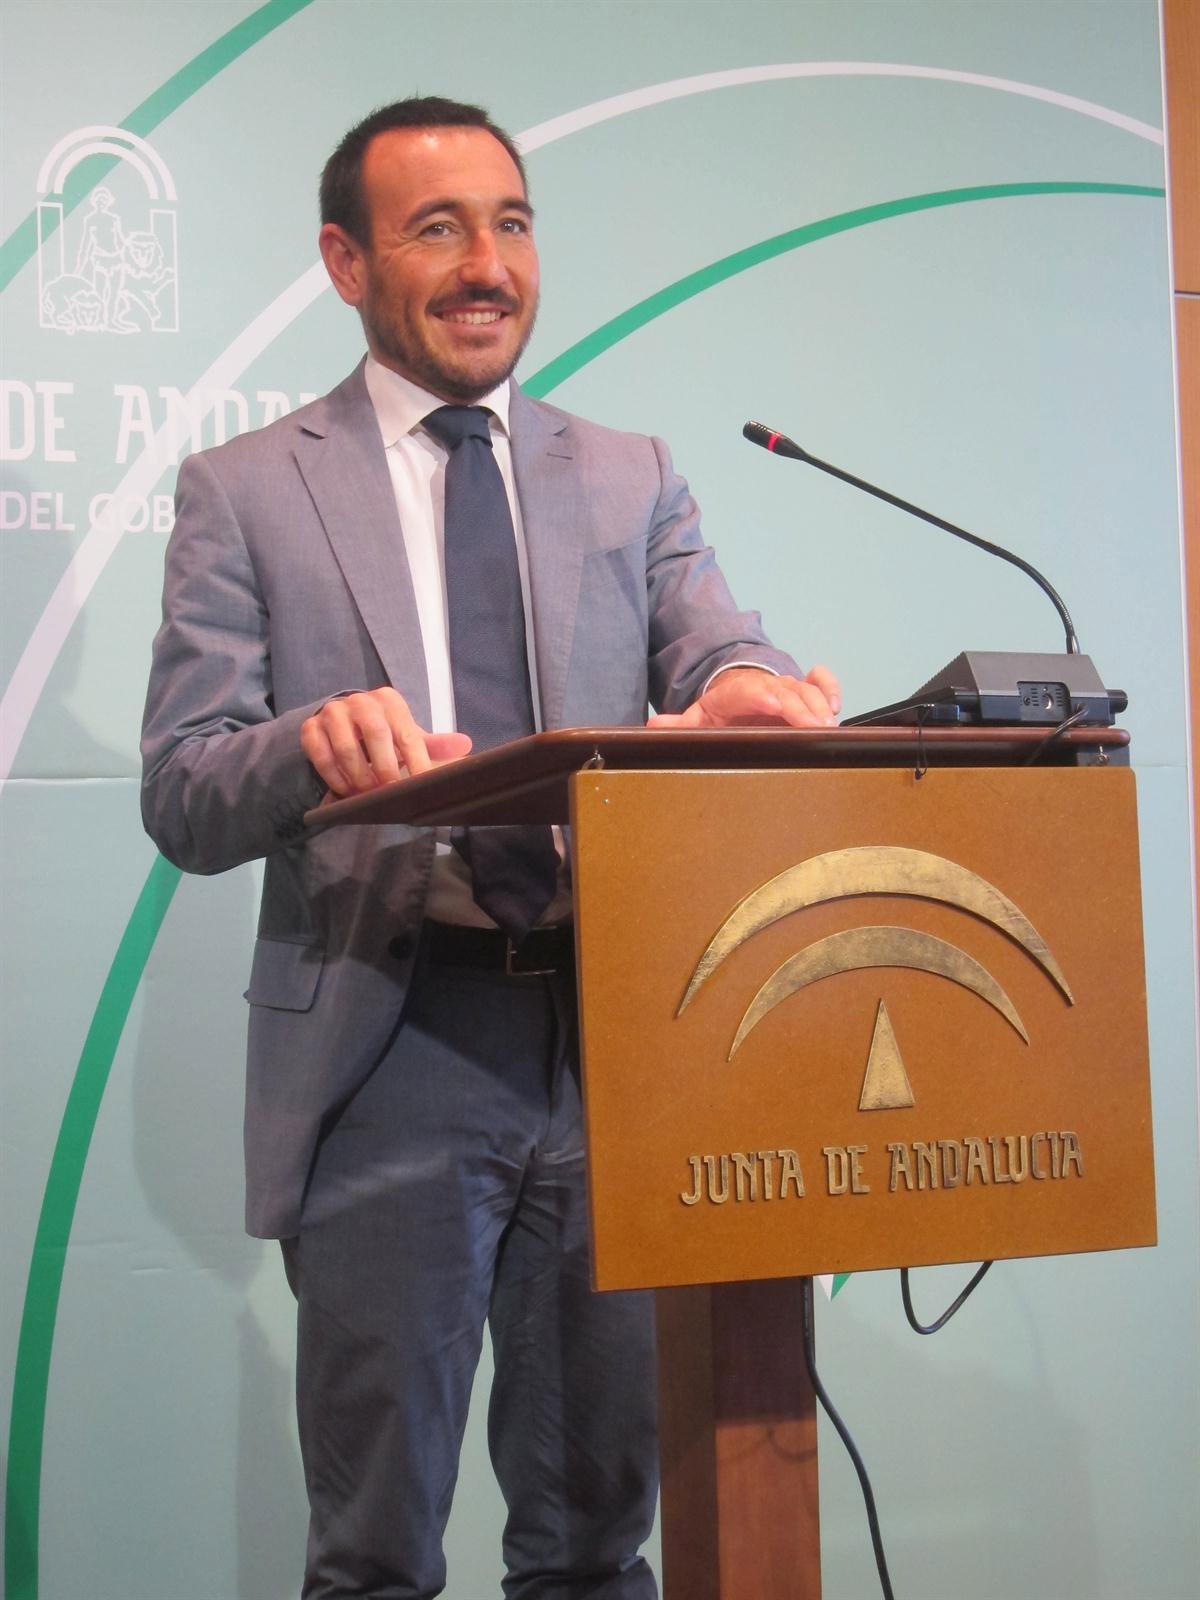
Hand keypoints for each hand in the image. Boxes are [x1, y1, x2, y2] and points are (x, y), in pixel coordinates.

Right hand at [301, 688, 472, 796]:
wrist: (343, 724)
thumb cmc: (383, 734)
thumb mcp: (409, 737)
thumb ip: (435, 745)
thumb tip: (465, 745)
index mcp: (389, 701)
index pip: (407, 733)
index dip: (417, 761)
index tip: (422, 784)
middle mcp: (360, 701)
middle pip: (375, 733)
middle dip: (384, 767)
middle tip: (389, 791)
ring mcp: (332, 712)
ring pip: (345, 747)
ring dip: (358, 776)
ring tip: (367, 793)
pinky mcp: (310, 728)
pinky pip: (320, 756)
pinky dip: (334, 777)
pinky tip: (345, 789)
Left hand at [648, 665, 840, 728]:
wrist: (740, 694)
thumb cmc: (722, 714)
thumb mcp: (698, 719)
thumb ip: (677, 726)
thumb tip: (652, 730)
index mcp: (733, 694)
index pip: (747, 690)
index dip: (761, 695)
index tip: (773, 704)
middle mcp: (764, 687)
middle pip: (784, 691)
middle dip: (800, 708)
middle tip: (813, 728)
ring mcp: (786, 686)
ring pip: (806, 689)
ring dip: (819, 704)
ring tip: (828, 727)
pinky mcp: (804, 689)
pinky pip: (821, 681)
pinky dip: (830, 688)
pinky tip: (836, 707)